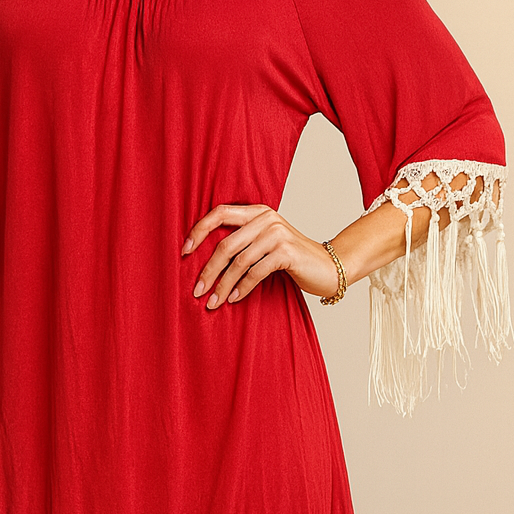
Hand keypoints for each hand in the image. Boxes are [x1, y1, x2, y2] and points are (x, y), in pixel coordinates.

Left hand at [180, 203, 343, 306]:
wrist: (330, 267)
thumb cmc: (292, 259)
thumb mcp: (265, 243)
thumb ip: (243, 242)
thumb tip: (204, 261)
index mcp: (258, 211)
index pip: (220, 213)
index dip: (199, 230)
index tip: (183, 252)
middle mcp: (266, 218)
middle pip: (225, 244)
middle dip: (208, 270)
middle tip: (197, 291)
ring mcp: (277, 234)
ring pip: (238, 261)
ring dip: (223, 285)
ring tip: (213, 302)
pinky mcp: (286, 252)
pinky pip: (255, 272)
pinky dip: (242, 288)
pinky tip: (234, 299)